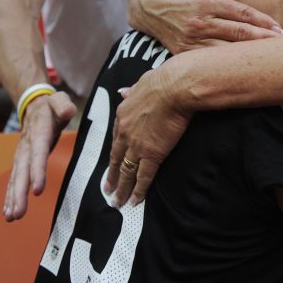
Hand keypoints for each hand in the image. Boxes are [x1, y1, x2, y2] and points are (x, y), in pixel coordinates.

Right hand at [3, 91, 75, 221]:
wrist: (33, 106)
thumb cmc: (51, 106)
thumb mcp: (60, 100)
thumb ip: (63, 105)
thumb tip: (68, 110)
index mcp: (39, 133)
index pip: (38, 154)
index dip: (37, 171)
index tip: (37, 190)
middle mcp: (26, 146)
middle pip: (23, 171)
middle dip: (20, 193)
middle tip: (18, 213)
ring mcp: (21, 155)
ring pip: (16, 178)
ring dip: (13, 198)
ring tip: (12, 216)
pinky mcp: (20, 161)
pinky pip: (15, 180)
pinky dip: (11, 195)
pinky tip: (9, 211)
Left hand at [104, 66, 192, 206]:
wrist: (175, 87)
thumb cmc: (162, 80)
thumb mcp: (141, 82)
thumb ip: (131, 91)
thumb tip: (123, 92)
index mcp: (123, 115)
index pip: (116, 139)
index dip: (114, 153)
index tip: (111, 163)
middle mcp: (125, 133)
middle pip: (116, 160)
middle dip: (111, 177)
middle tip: (108, 191)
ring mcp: (137, 145)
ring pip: (126, 172)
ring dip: (121, 189)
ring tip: (117, 202)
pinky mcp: (152, 154)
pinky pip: (143, 176)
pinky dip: (138, 190)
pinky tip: (135, 201)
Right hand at [128, 0, 282, 53]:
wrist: (146, 6)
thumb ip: (227, 6)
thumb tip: (255, 20)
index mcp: (208, 1)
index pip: (243, 14)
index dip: (263, 22)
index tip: (278, 29)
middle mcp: (201, 20)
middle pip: (239, 33)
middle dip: (262, 40)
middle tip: (282, 46)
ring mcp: (191, 39)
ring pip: (226, 50)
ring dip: (248, 55)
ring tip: (266, 60)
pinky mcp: (183, 53)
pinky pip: (208, 61)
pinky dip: (224, 66)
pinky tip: (238, 70)